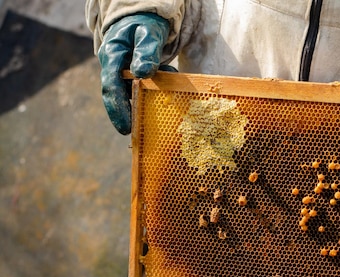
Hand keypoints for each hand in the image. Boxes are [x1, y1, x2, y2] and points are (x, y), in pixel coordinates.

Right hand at [98, 13, 169, 134]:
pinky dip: (155, 92)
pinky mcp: (133, 77)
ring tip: (162, 109)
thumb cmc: (145, 24)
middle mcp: (114, 67)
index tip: (125, 128)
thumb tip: (143, 73)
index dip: (117, 109)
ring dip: (146, 103)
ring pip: (131, 94)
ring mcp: (122, 73)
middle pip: (118, 96)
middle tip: (139, 134)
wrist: (143, 19)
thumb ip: (146, 51)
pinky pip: (143, 89)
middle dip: (129, 115)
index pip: (111, 87)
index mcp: (112, 56)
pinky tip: (169, 87)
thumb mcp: (148, 33)